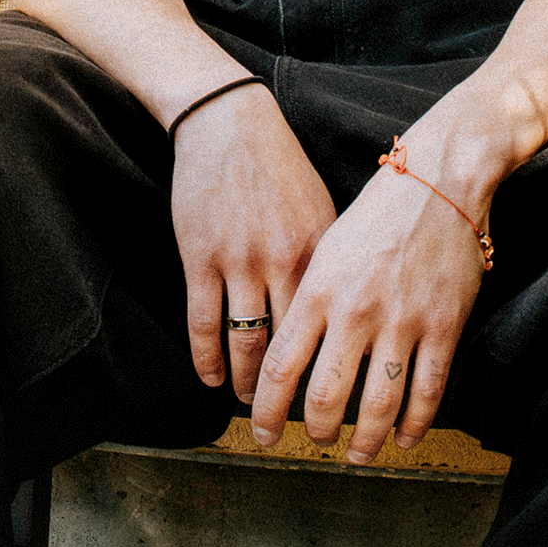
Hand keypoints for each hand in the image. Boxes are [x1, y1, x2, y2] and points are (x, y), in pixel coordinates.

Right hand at [170, 84, 337, 401]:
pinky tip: (211, 380)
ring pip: (248, 342)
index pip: (337, 329)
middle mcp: (287, 261)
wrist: (232, 124)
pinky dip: (208, 359)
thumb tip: (347, 315)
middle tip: (298, 422)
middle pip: (296, 346)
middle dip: (297, 392)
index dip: (338, 370)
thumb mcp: (324, 212)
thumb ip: (333, 265)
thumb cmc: (282, 168)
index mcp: (325, 253)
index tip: (341, 399)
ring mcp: (241, 260)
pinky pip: (205, 323)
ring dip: (250, 384)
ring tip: (253, 405)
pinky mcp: (201, 257)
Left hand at [249, 149, 488, 463]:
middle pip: (325, 398)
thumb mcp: (324, 250)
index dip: (267, 411)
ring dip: (364, 442)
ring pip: (377, 405)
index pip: (280, 368)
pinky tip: (405, 438)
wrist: (439, 181)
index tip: (262, 432)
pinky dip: (415, 425)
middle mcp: (355, 311)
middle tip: (314, 443)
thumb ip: (307, 301)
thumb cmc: (374, 215)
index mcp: (317, 290)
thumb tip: (286, 355)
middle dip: (314, 433)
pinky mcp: (444, 325)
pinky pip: (427, 392)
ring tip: (357, 454)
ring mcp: (402, 320)